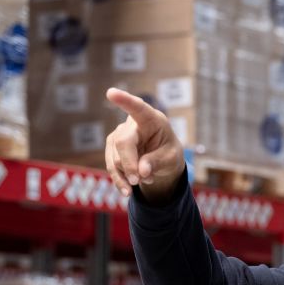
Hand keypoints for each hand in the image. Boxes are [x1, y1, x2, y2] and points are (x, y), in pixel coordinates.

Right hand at [104, 87, 185, 202]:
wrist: (161, 162)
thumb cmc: (169, 153)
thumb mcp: (172, 158)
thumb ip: (158, 162)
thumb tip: (141, 171)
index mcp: (151, 119)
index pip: (138, 108)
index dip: (125, 101)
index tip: (111, 93)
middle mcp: (131, 124)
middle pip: (123, 142)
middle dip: (130, 164)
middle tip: (138, 181)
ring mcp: (118, 136)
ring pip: (115, 158)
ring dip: (130, 175)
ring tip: (148, 179)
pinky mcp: (111, 149)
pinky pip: (111, 167)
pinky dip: (120, 181)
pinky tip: (127, 191)